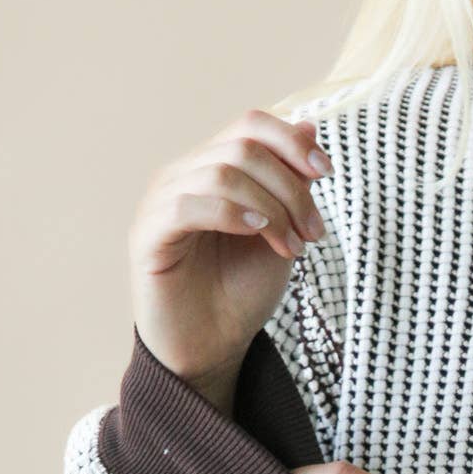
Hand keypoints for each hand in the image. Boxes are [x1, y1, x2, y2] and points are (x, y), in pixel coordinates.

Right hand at [130, 108, 332, 393]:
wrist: (212, 348)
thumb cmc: (241, 291)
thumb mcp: (282, 230)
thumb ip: (291, 183)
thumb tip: (309, 126)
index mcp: (213, 169)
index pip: (250, 124)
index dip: (291, 140)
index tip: (326, 173)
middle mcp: (183, 176)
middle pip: (243, 147)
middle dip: (290, 188)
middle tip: (313, 233)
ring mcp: (160, 203)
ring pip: (221, 172)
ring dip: (270, 208)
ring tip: (291, 247)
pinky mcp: (146, 236)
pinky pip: (186, 205)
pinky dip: (231, 214)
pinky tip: (258, 234)